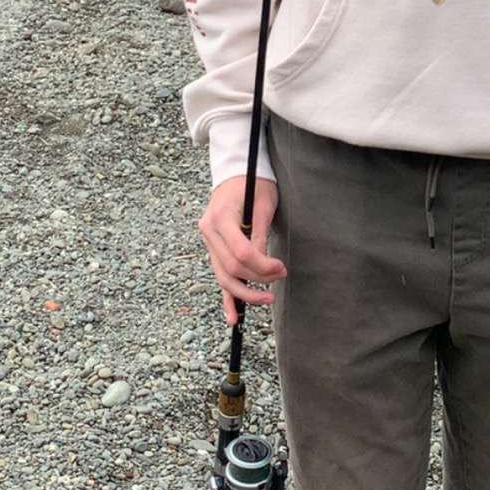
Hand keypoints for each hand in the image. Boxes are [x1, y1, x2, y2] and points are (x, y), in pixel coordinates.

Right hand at [199, 176, 284, 327]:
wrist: (236, 171)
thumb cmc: (254, 182)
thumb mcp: (263, 204)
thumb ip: (260, 234)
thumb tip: (265, 265)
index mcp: (220, 217)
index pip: (240, 252)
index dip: (262, 265)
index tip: (281, 267)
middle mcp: (208, 232)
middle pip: (231, 267)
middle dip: (258, 278)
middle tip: (281, 275)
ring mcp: (208, 242)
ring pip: (223, 276)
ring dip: (245, 292)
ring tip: (267, 298)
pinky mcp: (213, 249)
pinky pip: (219, 277)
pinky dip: (226, 298)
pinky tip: (233, 318)